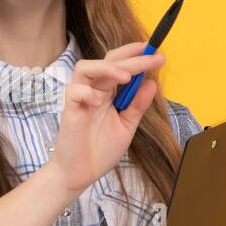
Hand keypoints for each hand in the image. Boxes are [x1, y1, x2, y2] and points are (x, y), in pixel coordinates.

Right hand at [44, 42, 165, 193]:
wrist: (81, 173)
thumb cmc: (100, 150)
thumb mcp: (127, 126)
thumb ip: (137, 106)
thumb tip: (152, 84)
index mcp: (108, 92)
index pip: (120, 65)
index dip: (135, 55)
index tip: (156, 51)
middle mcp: (93, 90)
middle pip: (108, 62)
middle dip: (131, 58)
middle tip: (152, 56)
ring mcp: (80, 98)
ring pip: (85, 68)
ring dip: (107, 68)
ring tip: (126, 76)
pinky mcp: (69, 110)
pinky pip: (74, 91)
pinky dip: (87, 93)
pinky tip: (98, 102)